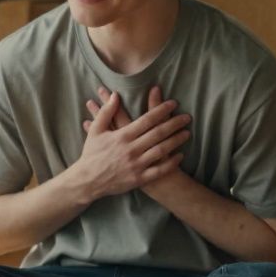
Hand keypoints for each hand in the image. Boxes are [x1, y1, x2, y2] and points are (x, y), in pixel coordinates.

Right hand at [72, 84, 191, 200]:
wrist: (87, 181)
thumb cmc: (91, 154)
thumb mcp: (95, 131)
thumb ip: (106, 112)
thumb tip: (115, 95)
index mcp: (122, 136)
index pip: (147, 120)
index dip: (161, 110)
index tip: (173, 104)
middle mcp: (131, 149)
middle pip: (158, 133)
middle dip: (174, 124)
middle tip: (187, 117)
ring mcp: (136, 165)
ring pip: (161, 150)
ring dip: (176, 141)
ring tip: (187, 133)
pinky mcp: (139, 179)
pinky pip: (159, 171)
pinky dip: (171, 163)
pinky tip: (180, 156)